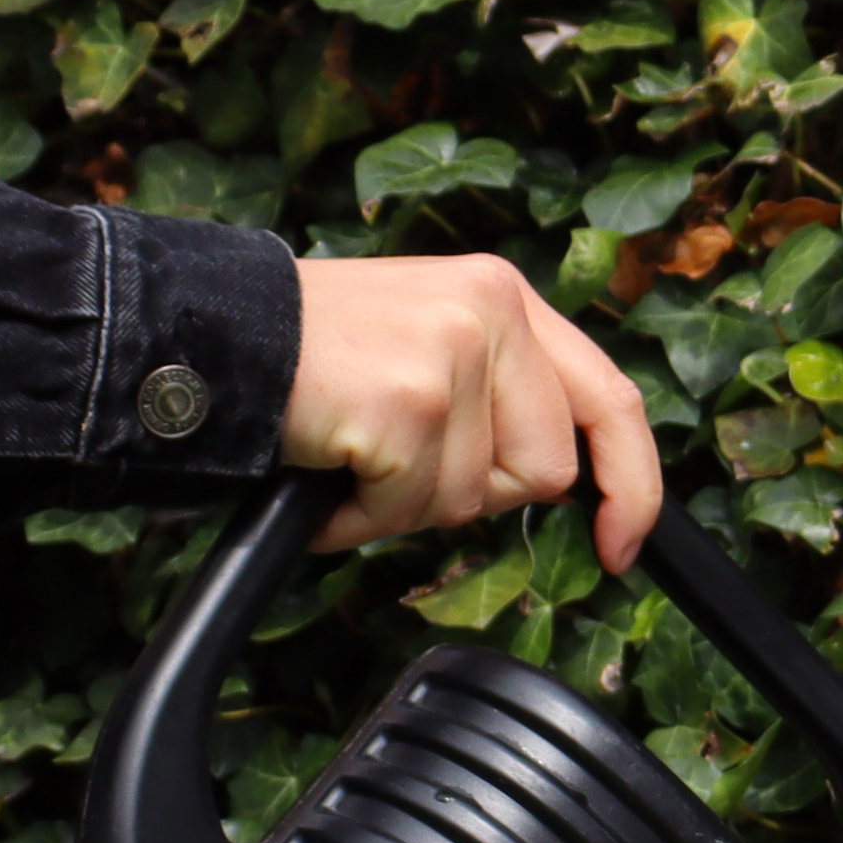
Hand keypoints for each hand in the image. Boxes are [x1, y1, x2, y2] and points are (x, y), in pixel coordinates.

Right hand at [283, 253, 661, 575]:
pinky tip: (330, 471)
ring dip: (407, 505)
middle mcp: (490, 312)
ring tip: (355, 454)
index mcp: (505, 298)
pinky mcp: (411, 403)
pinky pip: (412, 507)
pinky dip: (362, 515)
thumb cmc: (318, 361)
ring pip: (475, 500)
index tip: (621, 545)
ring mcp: (451, 355)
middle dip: (476, 493)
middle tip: (403, 459)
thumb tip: (570, 482)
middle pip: (545, 471)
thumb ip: (506, 396)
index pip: (611, 400)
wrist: (211, 336)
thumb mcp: (435, 350)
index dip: (630, 485)